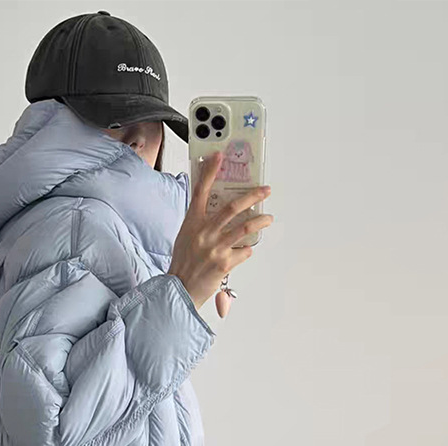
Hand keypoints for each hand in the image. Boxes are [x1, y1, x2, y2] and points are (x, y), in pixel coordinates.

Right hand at [168, 150, 273, 309]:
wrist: (180, 289)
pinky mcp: (225, 263)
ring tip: (268, 218)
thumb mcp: (186, 236)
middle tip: (265, 190)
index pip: (200, 191)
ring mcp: (216, 248)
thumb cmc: (183, 262)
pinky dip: (246, 249)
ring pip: (245, 228)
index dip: (210, 171)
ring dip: (261, 221)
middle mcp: (204, 232)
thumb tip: (220, 210)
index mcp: (192, 222)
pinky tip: (243, 251)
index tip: (219, 155)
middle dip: (253, 196)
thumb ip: (201, 221)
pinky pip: (244, 251)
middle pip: (232, 207)